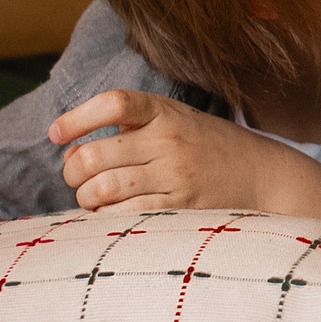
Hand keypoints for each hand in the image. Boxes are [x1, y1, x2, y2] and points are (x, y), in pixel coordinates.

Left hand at [49, 90, 320, 212]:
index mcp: (165, 112)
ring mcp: (176, 175)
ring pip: (103, 188)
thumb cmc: (207, 149)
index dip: (76, 117)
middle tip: (76, 178)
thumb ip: (124, 133)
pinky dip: (107, 219)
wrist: (264, 175)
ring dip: (86, 198)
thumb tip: (69, 152)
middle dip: (72, 171)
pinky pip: (126, 216)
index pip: (113, 103)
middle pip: (94, 155)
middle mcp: (170, 140)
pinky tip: (110, 216)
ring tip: (93, 200)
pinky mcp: (182, 207)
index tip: (55, 133)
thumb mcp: (172, 124)